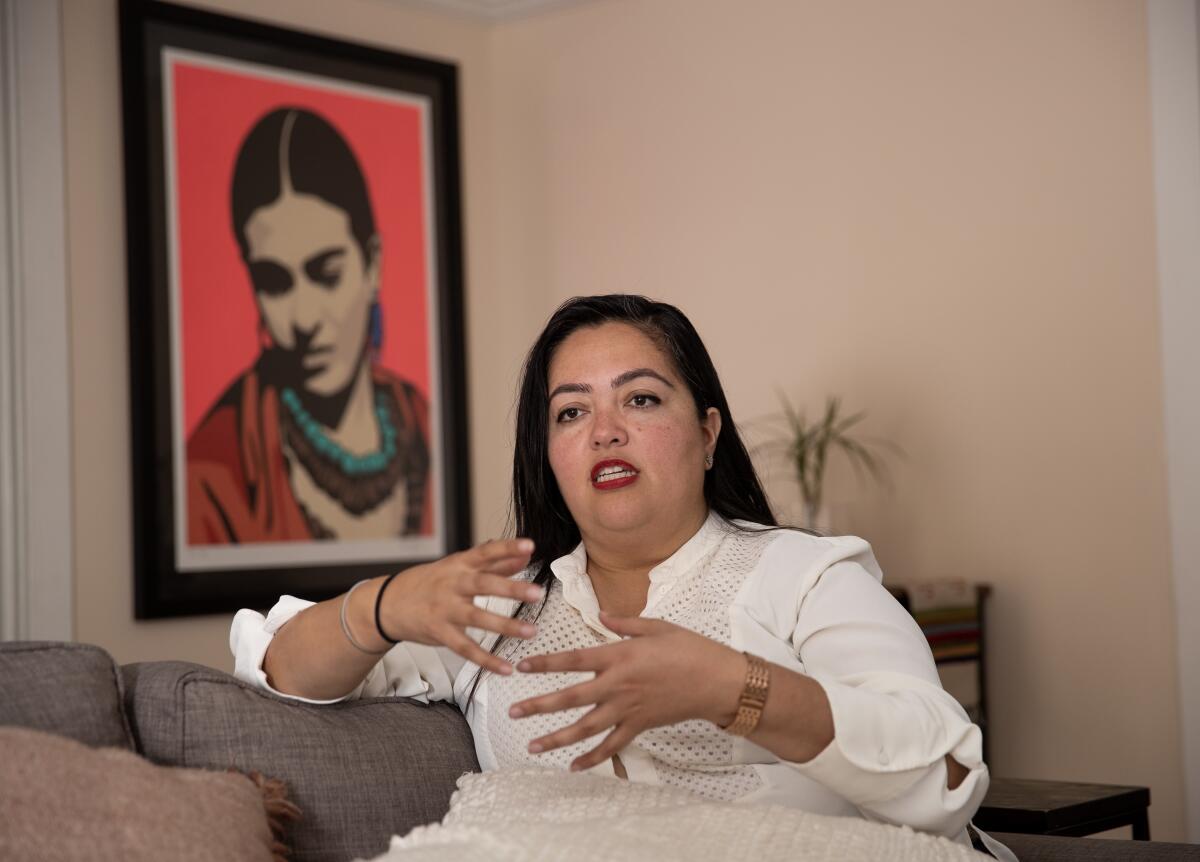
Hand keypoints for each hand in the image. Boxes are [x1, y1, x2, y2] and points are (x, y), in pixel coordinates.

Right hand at [378, 539, 544, 675]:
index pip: (486, 552)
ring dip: (505, 625)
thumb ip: (496, 561)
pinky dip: (486, 660)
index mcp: (460, 564)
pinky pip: (465, 648)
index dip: (507, 547)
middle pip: (483, 584)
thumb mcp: (459, 566)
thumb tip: (528, 553)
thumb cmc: (431, 582)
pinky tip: (506, 668)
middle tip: (538, 593)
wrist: (388, 603)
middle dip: (511, 588)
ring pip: (477, 617)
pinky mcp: (439, 632)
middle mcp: (453, 584)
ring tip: (531, 631)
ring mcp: (445, 609)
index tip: (530, 545)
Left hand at [508, 612, 745, 770]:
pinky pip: (611, 747)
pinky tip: (573, 767)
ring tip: (531, 745)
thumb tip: (601, 617)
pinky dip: (592, 758)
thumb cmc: (689, 649)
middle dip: (539, 706)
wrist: (717, 681)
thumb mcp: (656, 626)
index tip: (521, 666)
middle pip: (570, 698)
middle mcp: (617, 685)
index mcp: (619, 656)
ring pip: (585, 728)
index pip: (573, 660)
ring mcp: (627, 710)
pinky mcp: (639, 726)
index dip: (545, 663)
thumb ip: (624, 624)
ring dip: (557, 738)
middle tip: (513, 713)